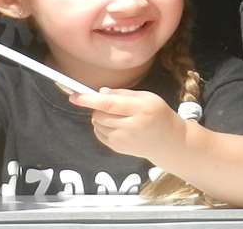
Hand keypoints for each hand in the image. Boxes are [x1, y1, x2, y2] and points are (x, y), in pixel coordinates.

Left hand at [69, 87, 186, 161]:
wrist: (168, 142)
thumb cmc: (157, 113)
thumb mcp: (146, 97)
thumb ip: (123, 93)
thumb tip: (100, 93)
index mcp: (140, 109)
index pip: (110, 105)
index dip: (90, 100)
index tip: (74, 96)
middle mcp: (131, 127)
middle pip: (100, 115)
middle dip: (97, 107)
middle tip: (109, 104)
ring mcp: (124, 141)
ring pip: (97, 125)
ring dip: (99, 117)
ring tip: (115, 115)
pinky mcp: (118, 149)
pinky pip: (99, 134)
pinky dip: (101, 127)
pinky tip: (114, 125)